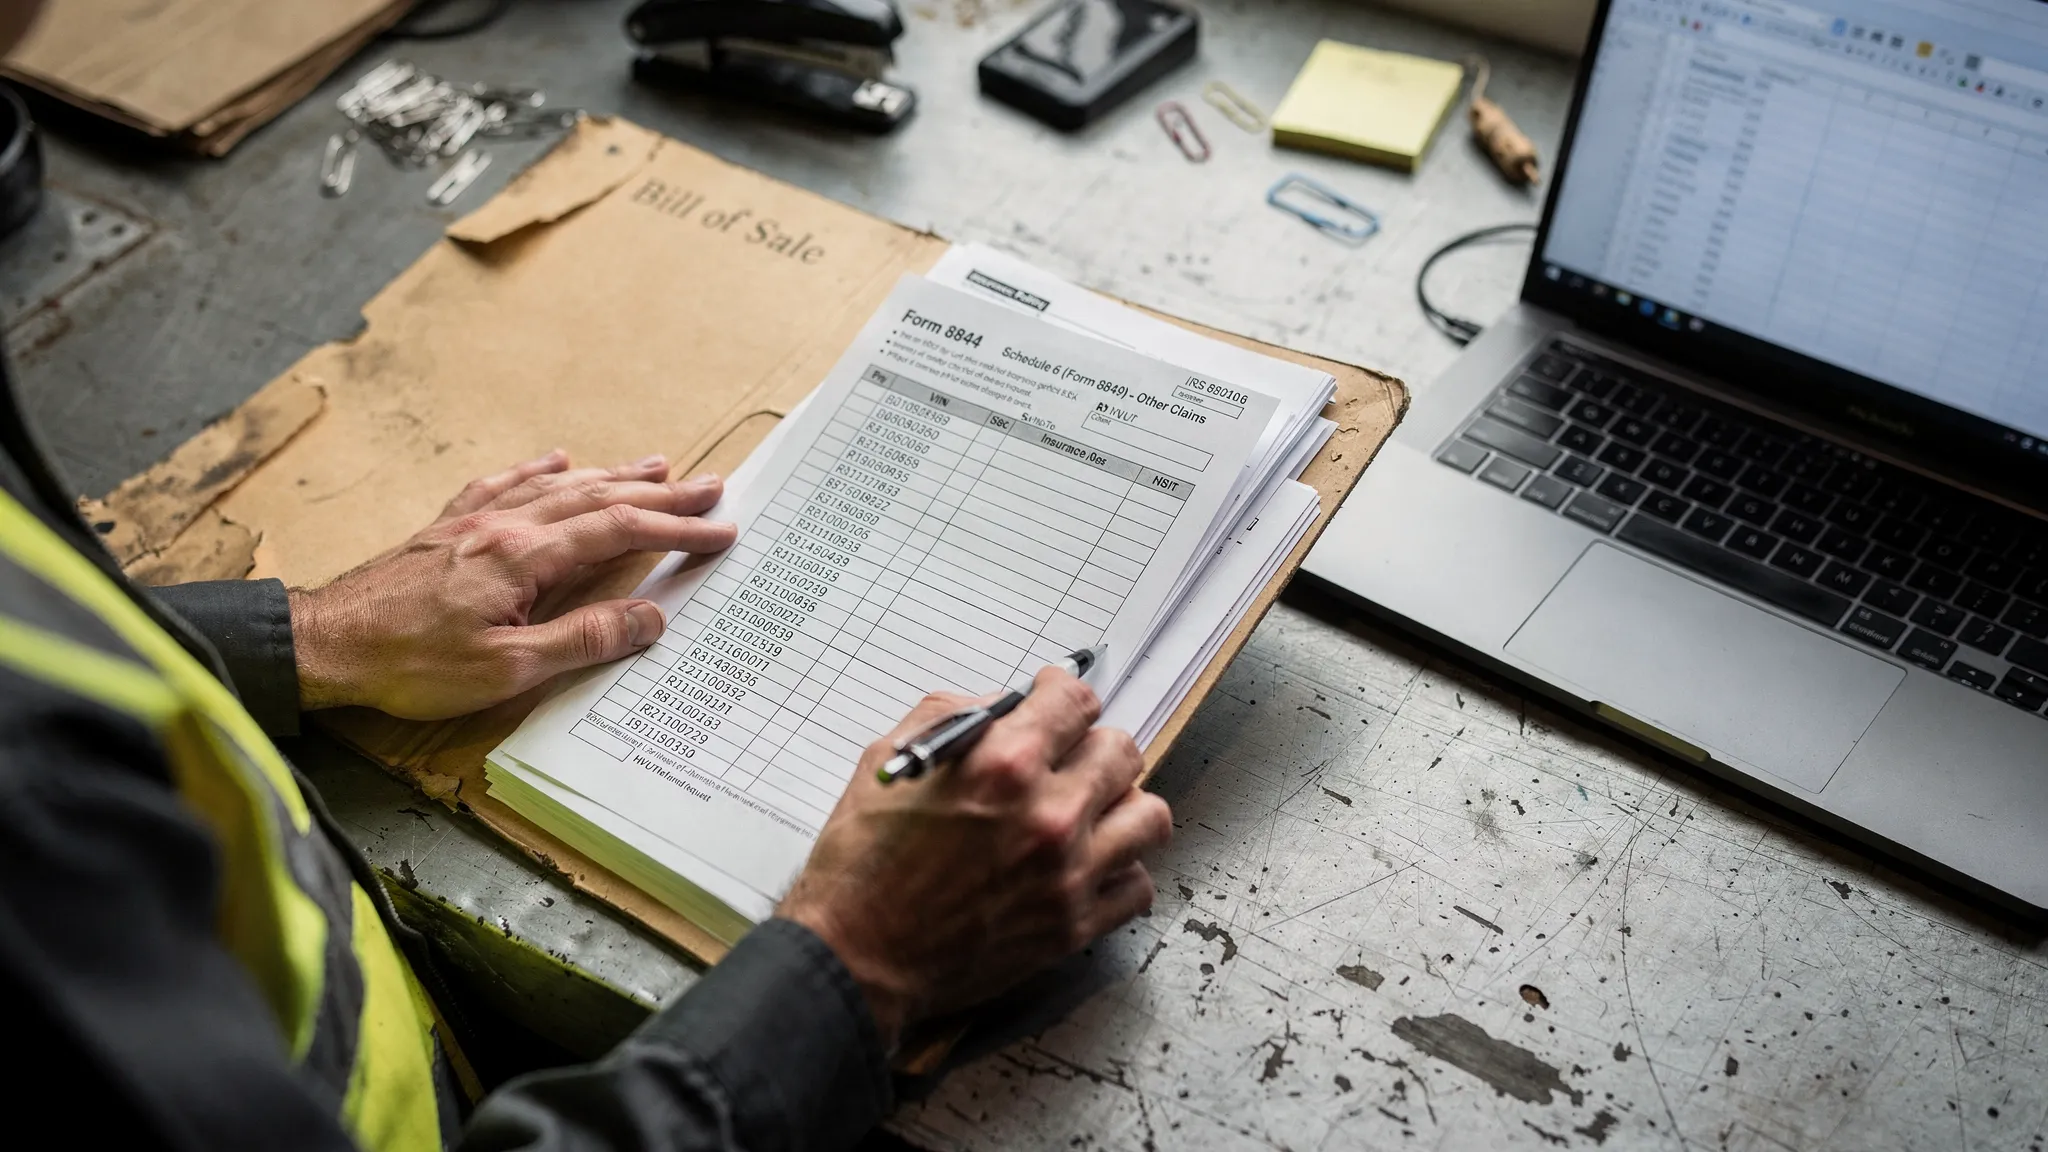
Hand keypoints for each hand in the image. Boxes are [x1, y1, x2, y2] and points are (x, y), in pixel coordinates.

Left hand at [288, 450, 735, 719]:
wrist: (325, 643)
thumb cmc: (408, 664)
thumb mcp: (506, 669)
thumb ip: (582, 639)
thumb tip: (648, 618)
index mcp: (525, 557)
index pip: (620, 533)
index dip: (676, 531)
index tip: (720, 530)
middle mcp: (504, 525)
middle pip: (599, 498)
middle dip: (661, 495)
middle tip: (712, 487)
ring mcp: (474, 521)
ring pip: (559, 485)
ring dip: (613, 475)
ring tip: (657, 467)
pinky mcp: (446, 528)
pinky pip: (503, 483)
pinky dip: (539, 469)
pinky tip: (556, 460)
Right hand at [777, 668, 1172, 1046]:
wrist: (855, 957)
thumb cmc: (862, 862)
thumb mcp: (890, 760)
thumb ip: (953, 716)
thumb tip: (1002, 708)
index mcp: (1003, 764)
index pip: (1077, 702)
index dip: (1063, 695)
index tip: (1056, 703)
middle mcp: (1049, 814)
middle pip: (1122, 752)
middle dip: (1092, 747)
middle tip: (1069, 760)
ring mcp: (1068, 874)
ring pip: (1149, 816)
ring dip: (1122, 807)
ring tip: (1093, 813)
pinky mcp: (1074, 926)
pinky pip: (1139, 886)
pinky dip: (1121, 873)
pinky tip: (1089, 867)